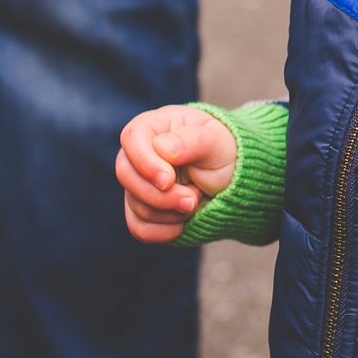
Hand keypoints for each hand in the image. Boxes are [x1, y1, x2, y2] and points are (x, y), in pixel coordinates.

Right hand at [117, 104, 239, 243]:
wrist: (230, 177)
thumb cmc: (221, 150)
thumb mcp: (215, 141)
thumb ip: (191, 141)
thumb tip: (162, 148)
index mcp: (153, 126)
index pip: (132, 139)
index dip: (146, 163)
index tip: (168, 181)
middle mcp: (138, 154)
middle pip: (127, 176)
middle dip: (161, 196)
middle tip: (191, 200)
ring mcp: (137, 182)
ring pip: (135, 205)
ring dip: (169, 212)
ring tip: (195, 201)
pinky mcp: (141, 208)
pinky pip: (138, 227)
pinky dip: (162, 231)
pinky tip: (183, 225)